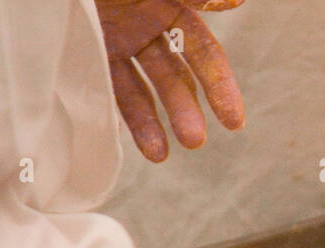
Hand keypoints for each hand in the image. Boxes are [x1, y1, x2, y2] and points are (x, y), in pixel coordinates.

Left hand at [95, 0, 245, 162]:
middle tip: (196, 142)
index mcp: (168, 7)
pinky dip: (118, 115)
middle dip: (186, 111)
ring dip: (153, 123)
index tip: (234, 122)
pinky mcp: (87, 52)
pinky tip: (130, 140)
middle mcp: (146, 27)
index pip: (203, 53)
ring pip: (141, 89)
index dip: (221, 87)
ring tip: (161, 155)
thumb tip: (237, 0)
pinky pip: (105, 88)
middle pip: (174, 77)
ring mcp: (116, 42)